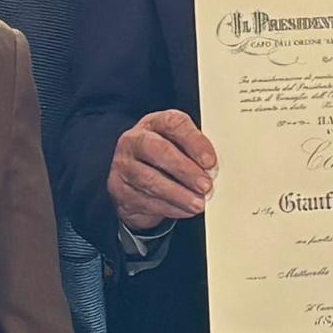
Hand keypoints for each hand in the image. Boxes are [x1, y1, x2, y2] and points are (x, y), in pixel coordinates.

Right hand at [106, 109, 217, 231]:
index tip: (210, 161)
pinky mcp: (119, 189)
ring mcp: (123, 165)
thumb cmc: (164, 160)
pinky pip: (146, 200)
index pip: (173, 124)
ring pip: (151, 180)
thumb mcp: (179, 147)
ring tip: (198, 203)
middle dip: (186, 170)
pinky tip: (185, 210)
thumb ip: (195, 152)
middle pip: (159, 151)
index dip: (194, 142)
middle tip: (206, 185)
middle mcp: (134, 140)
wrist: (135, 182)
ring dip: (179, 194)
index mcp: (154, 123)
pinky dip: (170, 208)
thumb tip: (214, 169)